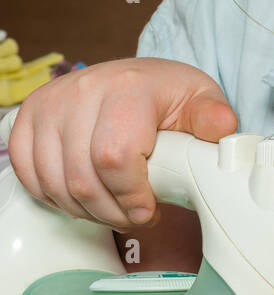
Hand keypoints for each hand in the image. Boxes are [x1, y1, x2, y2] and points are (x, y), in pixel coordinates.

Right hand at [7, 58, 236, 230]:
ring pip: (55, 182)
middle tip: (135, 217)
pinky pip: (29, 174)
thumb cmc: (165, 93)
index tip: (149, 211)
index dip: (131, 197)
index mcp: (128, 86)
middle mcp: (83, 91)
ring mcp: (51, 104)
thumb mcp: (198, 99)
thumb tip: (223, 130)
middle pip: (83, 177)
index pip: (115, 157)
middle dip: (112, 212)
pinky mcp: (29, 118)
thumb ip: (213, 117)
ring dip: (86, 211)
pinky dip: (55, 197)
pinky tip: (83, 197)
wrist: (131, 77)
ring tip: (113, 210)